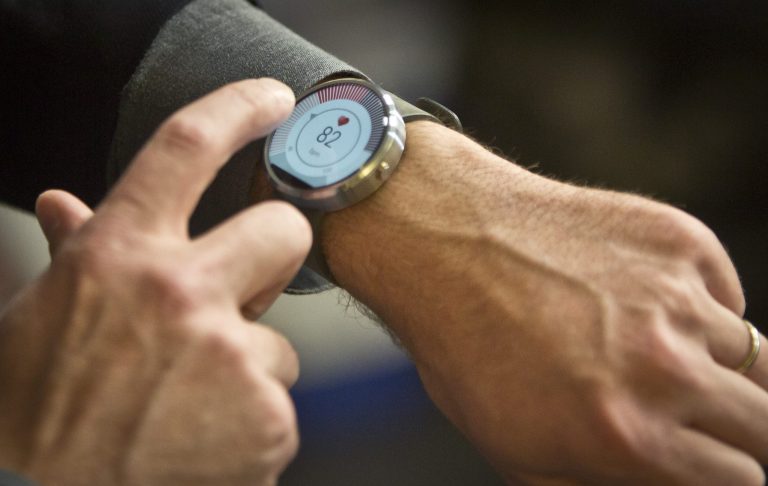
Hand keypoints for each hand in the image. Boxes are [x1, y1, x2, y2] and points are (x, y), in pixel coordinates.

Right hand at [0, 79, 309, 485]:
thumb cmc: (44, 402)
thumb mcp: (48, 312)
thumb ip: (74, 250)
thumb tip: (60, 202)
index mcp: (121, 253)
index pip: (186, 146)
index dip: (236, 107)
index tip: (273, 98)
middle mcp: (181, 292)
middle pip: (284, 231)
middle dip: (272, 259)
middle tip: (241, 294)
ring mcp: (229, 356)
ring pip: (280, 341)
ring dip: (245, 369)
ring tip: (188, 403)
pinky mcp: (267, 419)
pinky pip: (279, 405)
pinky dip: (249, 426)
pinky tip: (201, 440)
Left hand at [323, 123, 767, 483]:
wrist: (445, 240)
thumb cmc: (466, 347)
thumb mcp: (516, 449)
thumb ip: (601, 485)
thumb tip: (657, 481)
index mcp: (628, 436)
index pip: (739, 479)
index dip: (719, 473)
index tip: (703, 457)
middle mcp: (666, 369)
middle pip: (766, 423)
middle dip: (740, 430)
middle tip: (699, 417)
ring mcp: (677, 298)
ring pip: (756, 357)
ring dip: (718, 366)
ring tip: (655, 352)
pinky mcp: (679, 240)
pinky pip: (724, 291)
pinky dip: (698, 305)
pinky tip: (639, 300)